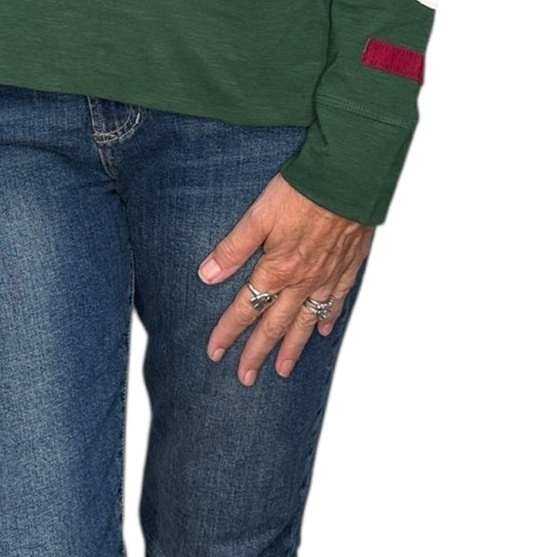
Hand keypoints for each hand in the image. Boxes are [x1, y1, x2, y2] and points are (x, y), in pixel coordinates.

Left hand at [197, 175, 372, 384]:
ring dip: (293, 347)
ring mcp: (327, 277)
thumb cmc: (302, 191)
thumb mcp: (258, 215)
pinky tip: (323, 331)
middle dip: (258, 353)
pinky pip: (337, 302)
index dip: (229, 332)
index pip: (246, 309)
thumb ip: (234, 248)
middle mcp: (303, 281)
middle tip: (246, 378)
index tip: (215, 353)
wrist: (349, 178)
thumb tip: (207, 275)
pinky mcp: (348, 267)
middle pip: (275, 325)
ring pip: (306, 321)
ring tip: (283, 369)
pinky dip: (328, 319)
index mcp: (277, 269)